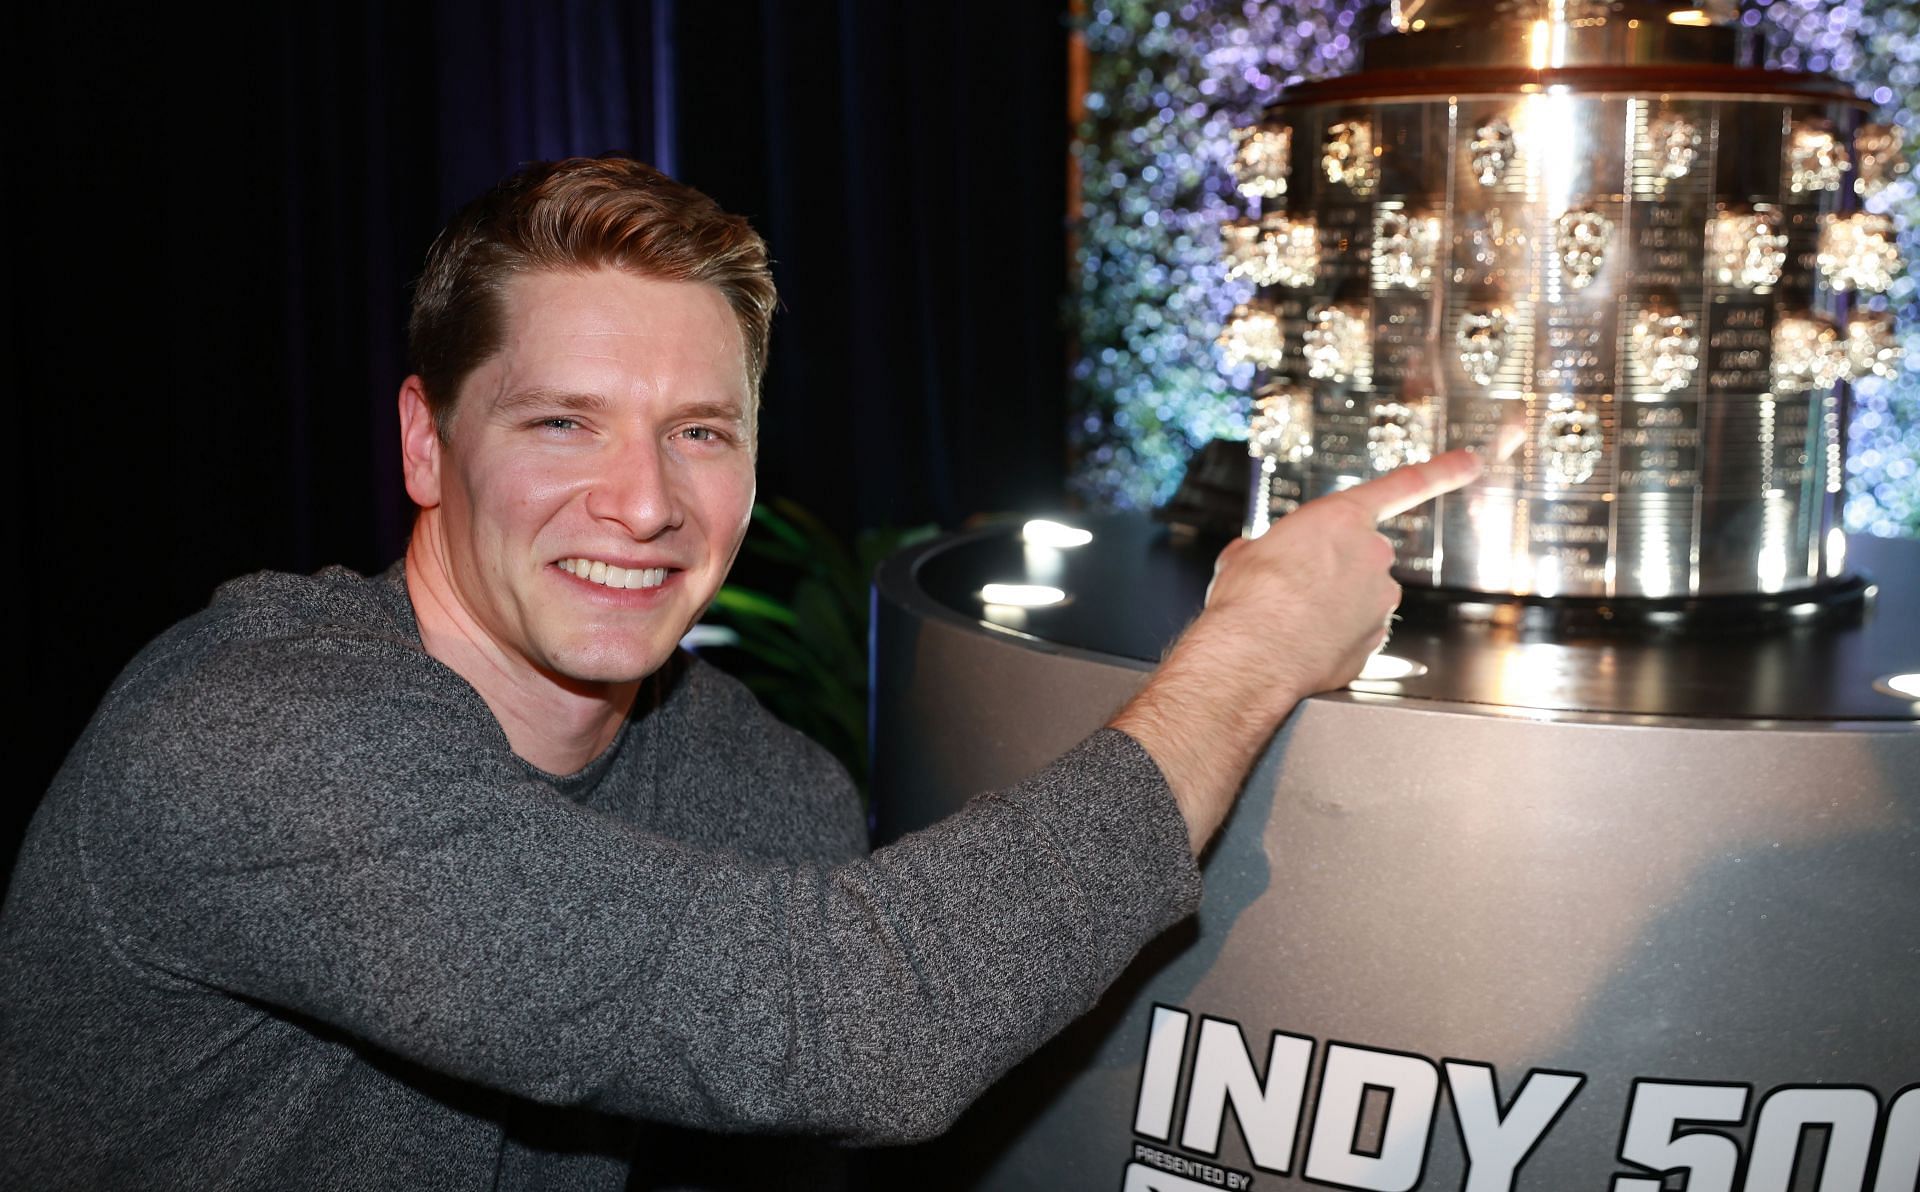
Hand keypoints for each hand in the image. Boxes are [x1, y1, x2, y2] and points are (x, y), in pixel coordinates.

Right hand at [1201, 448, 1481, 718]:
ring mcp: (1380, 600)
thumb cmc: (1250, 600)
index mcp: (1341, 518)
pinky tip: (1301, 643)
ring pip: (1359, 597)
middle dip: (1332, 569)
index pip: (1404, 486)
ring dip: (1331, 605)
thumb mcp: (1244, 555)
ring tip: (1289, 620)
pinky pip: (1355, 633)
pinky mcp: (1376, 640)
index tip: (1472, 462)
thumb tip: (1256, 559)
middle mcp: (1372, 554)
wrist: (1254, 654)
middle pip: (1360, 555)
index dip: (1443, 471)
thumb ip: (1268, 549)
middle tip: (1290, 587)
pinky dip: (1333, 638)